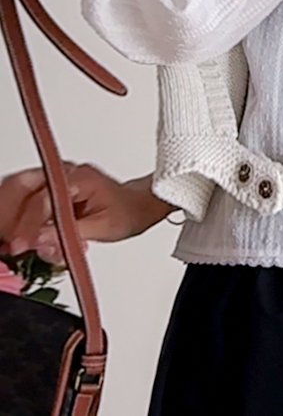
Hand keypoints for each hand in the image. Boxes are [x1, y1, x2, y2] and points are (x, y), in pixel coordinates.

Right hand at [0, 164, 177, 258]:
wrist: (136, 206)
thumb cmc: (126, 212)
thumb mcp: (104, 227)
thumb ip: (71, 233)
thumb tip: (41, 238)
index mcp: (80, 178)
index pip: (44, 197)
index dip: (30, 223)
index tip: (24, 244)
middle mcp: (65, 173)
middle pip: (22, 186)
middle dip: (12, 217)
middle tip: (16, 243)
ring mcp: (56, 178)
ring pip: (19, 192)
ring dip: (15, 218)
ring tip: (24, 243)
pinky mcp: (51, 188)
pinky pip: (26, 199)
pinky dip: (22, 220)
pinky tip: (32, 238)